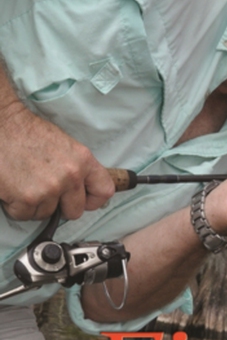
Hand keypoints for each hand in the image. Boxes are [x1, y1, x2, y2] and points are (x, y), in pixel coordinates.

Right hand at [0, 101, 114, 220]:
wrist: (0, 124)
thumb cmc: (28, 133)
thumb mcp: (65, 146)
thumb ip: (78, 169)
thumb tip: (82, 191)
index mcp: (83, 161)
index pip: (104, 191)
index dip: (93, 201)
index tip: (83, 201)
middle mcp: (70, 176)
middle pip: (75, 211)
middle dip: (60, 207)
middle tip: (46, 192)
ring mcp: (49, 189)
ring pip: (46, 214)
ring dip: (35, 204)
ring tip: (25, 182)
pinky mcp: (27, 198)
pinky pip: (25, 215)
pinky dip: (16, 206)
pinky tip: (12, 187)